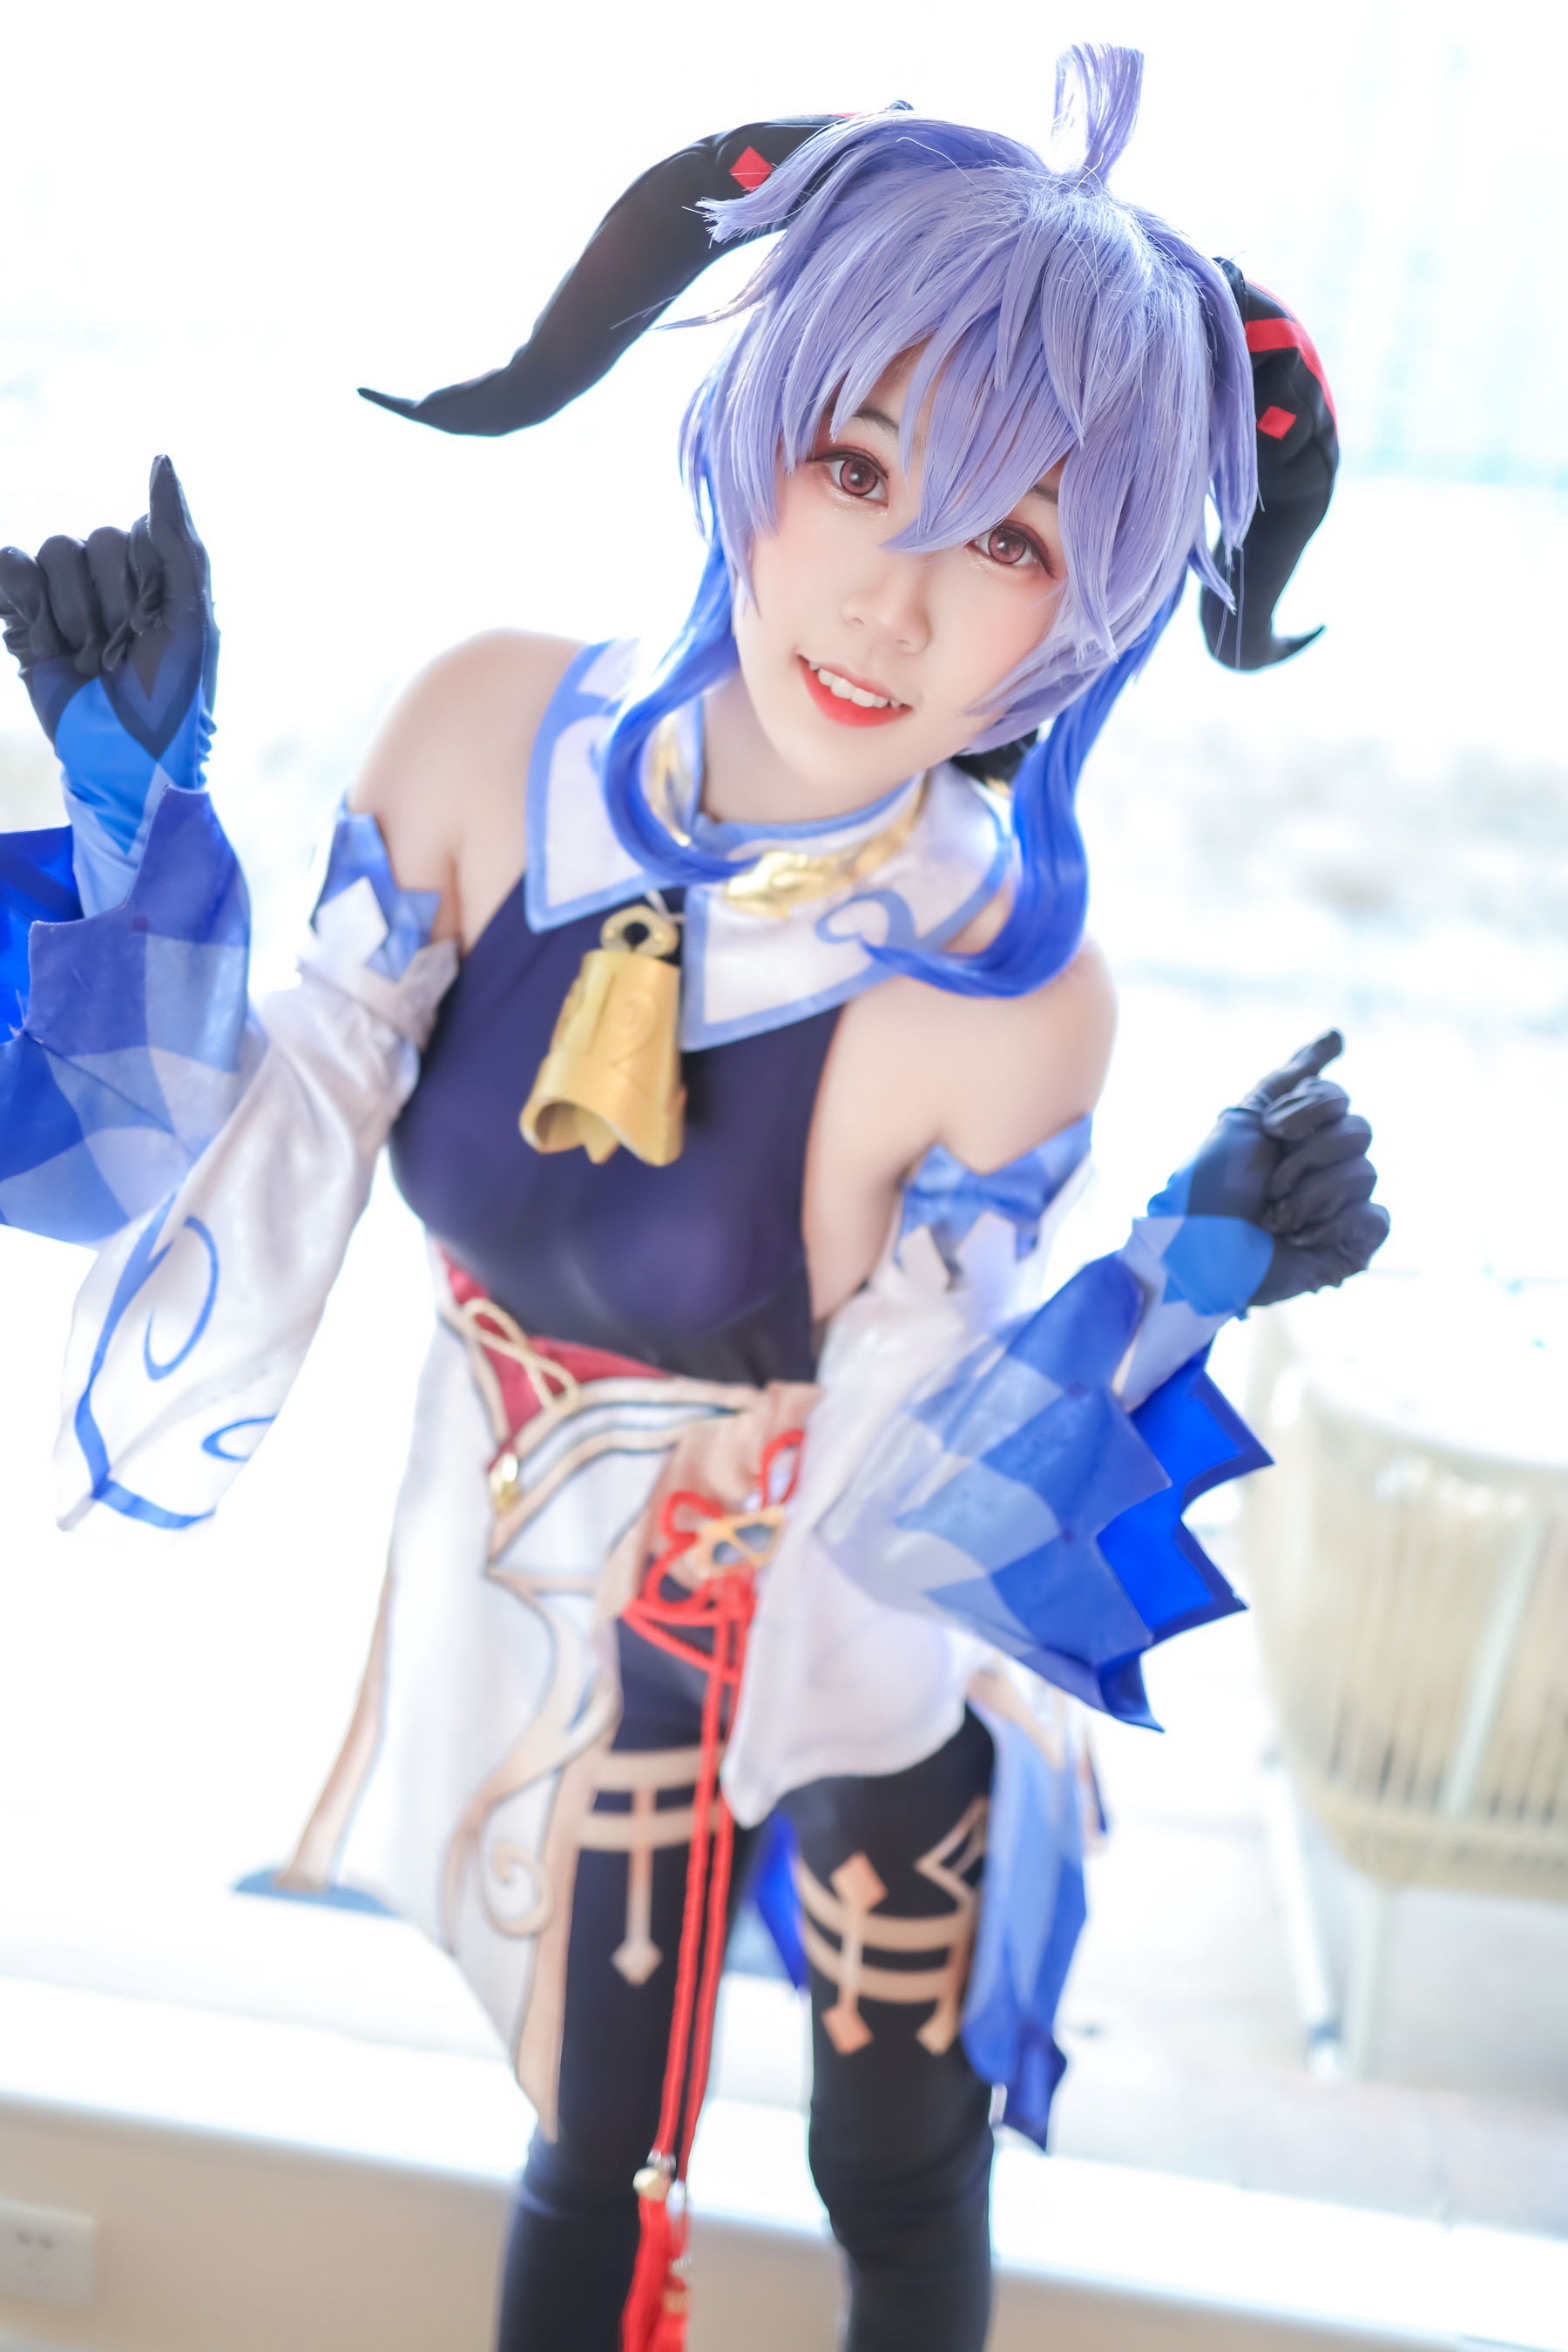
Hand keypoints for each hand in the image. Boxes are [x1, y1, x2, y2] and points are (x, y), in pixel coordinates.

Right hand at [0, 458, 218, 908]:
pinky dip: (24, 599)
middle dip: (112, 604)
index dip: (145, 584)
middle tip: (124, 656)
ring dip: (76, 615)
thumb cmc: (172, 694)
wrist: (125, 760)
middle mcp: (111, 578)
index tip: (158, 632)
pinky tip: (49, 641)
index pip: (138, 534)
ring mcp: (66, 597)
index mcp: (156, 574)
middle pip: (96, 541)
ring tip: (92, 662)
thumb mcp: (190, 614)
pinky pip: (10, 568)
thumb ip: (178, 536)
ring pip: (54, 553)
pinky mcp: (24, 619)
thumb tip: (161, 458)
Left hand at [1170, 1033, 1388, 1308]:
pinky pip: (1375, 1217)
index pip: (1338, 1098)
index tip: (1270, 1133)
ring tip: (1275, 1220)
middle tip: (1268, 1186)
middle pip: (1359, 1132)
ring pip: (1365, 1174)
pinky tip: (1301, 1238)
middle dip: (1306, 1157)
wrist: (1199, 1248)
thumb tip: (1337, 1035)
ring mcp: (1344, 1205)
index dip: (1306, 1112)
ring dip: (1309, 1197)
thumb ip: (1290, 1077)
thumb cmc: (1210, 1186)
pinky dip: (1336, 1225)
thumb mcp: (1244, 1117)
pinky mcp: (1354, 1245)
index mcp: (1305, 1133)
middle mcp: (1328, 1164)